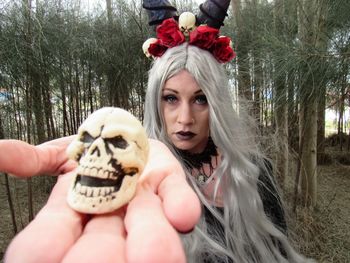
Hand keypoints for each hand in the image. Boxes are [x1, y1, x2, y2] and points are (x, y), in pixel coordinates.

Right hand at [1, 138, 200, 262]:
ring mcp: (143, 203)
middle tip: (125, 260)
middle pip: (106, 248)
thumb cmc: (92, 150)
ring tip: (154, 255)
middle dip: (104, 255)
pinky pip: (177, 197)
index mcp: (78, 216)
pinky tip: (182, 215)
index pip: (56, 241)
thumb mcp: (60, 153)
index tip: (43, 256)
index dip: (49, 246)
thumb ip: (33, 159)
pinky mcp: (169, 183)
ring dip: (151, 238)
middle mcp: (111, 218)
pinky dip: (180, 205)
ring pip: (149, 229)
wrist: (127, 136)